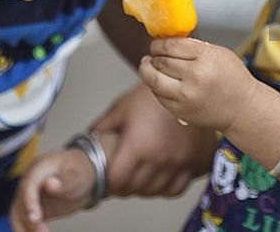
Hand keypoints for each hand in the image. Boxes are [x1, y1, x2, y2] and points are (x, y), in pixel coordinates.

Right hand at [10, 149, 95, 231]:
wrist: (82, 177)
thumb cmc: (80, 172)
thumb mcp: (78, 176)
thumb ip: (65, 181)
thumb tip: (49, 183)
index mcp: (40, 167)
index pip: (28, 185)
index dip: (29, 202)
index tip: (35, 218)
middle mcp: (30, 180)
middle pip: (21, 201)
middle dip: (29, 220)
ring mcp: (29, 194)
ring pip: (18, 213)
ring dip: (26, 227)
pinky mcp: (32, 207)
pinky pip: (24, 220)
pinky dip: (28, 230)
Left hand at [91, 82, 216, 196]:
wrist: (184, 88)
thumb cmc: (152, 96)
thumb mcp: (121, 108)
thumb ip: (102, 128)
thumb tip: (87, 143)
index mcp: (138, 146)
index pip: (117, 181)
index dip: (109, 182)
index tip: (107, 177)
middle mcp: (158, 158)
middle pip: (134, 189)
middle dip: (123, 186)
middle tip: (120, 176)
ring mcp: (177, 163)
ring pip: (154, 191)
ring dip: (142, 188)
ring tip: (137, 176)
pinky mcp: (192, 163)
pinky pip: (175, 189)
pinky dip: (164, 187)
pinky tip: (157, 176)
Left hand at [139, 38, 258, 132]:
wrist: (242, 109)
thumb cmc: (232, 79)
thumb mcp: (218, 53)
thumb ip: (193, 47)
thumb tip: (167, 41)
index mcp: (206, 58)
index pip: (170, 46)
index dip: (159, 43)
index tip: (157, 43)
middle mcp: (195, 77)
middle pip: (160, 61)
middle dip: (153, 56)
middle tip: (153, 53)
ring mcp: (186, 96)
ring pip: (153, 79)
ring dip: (146, 70)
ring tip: (147, 65)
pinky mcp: (180, 111)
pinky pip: (158, 95)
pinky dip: (155, 86)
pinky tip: (158, 80)